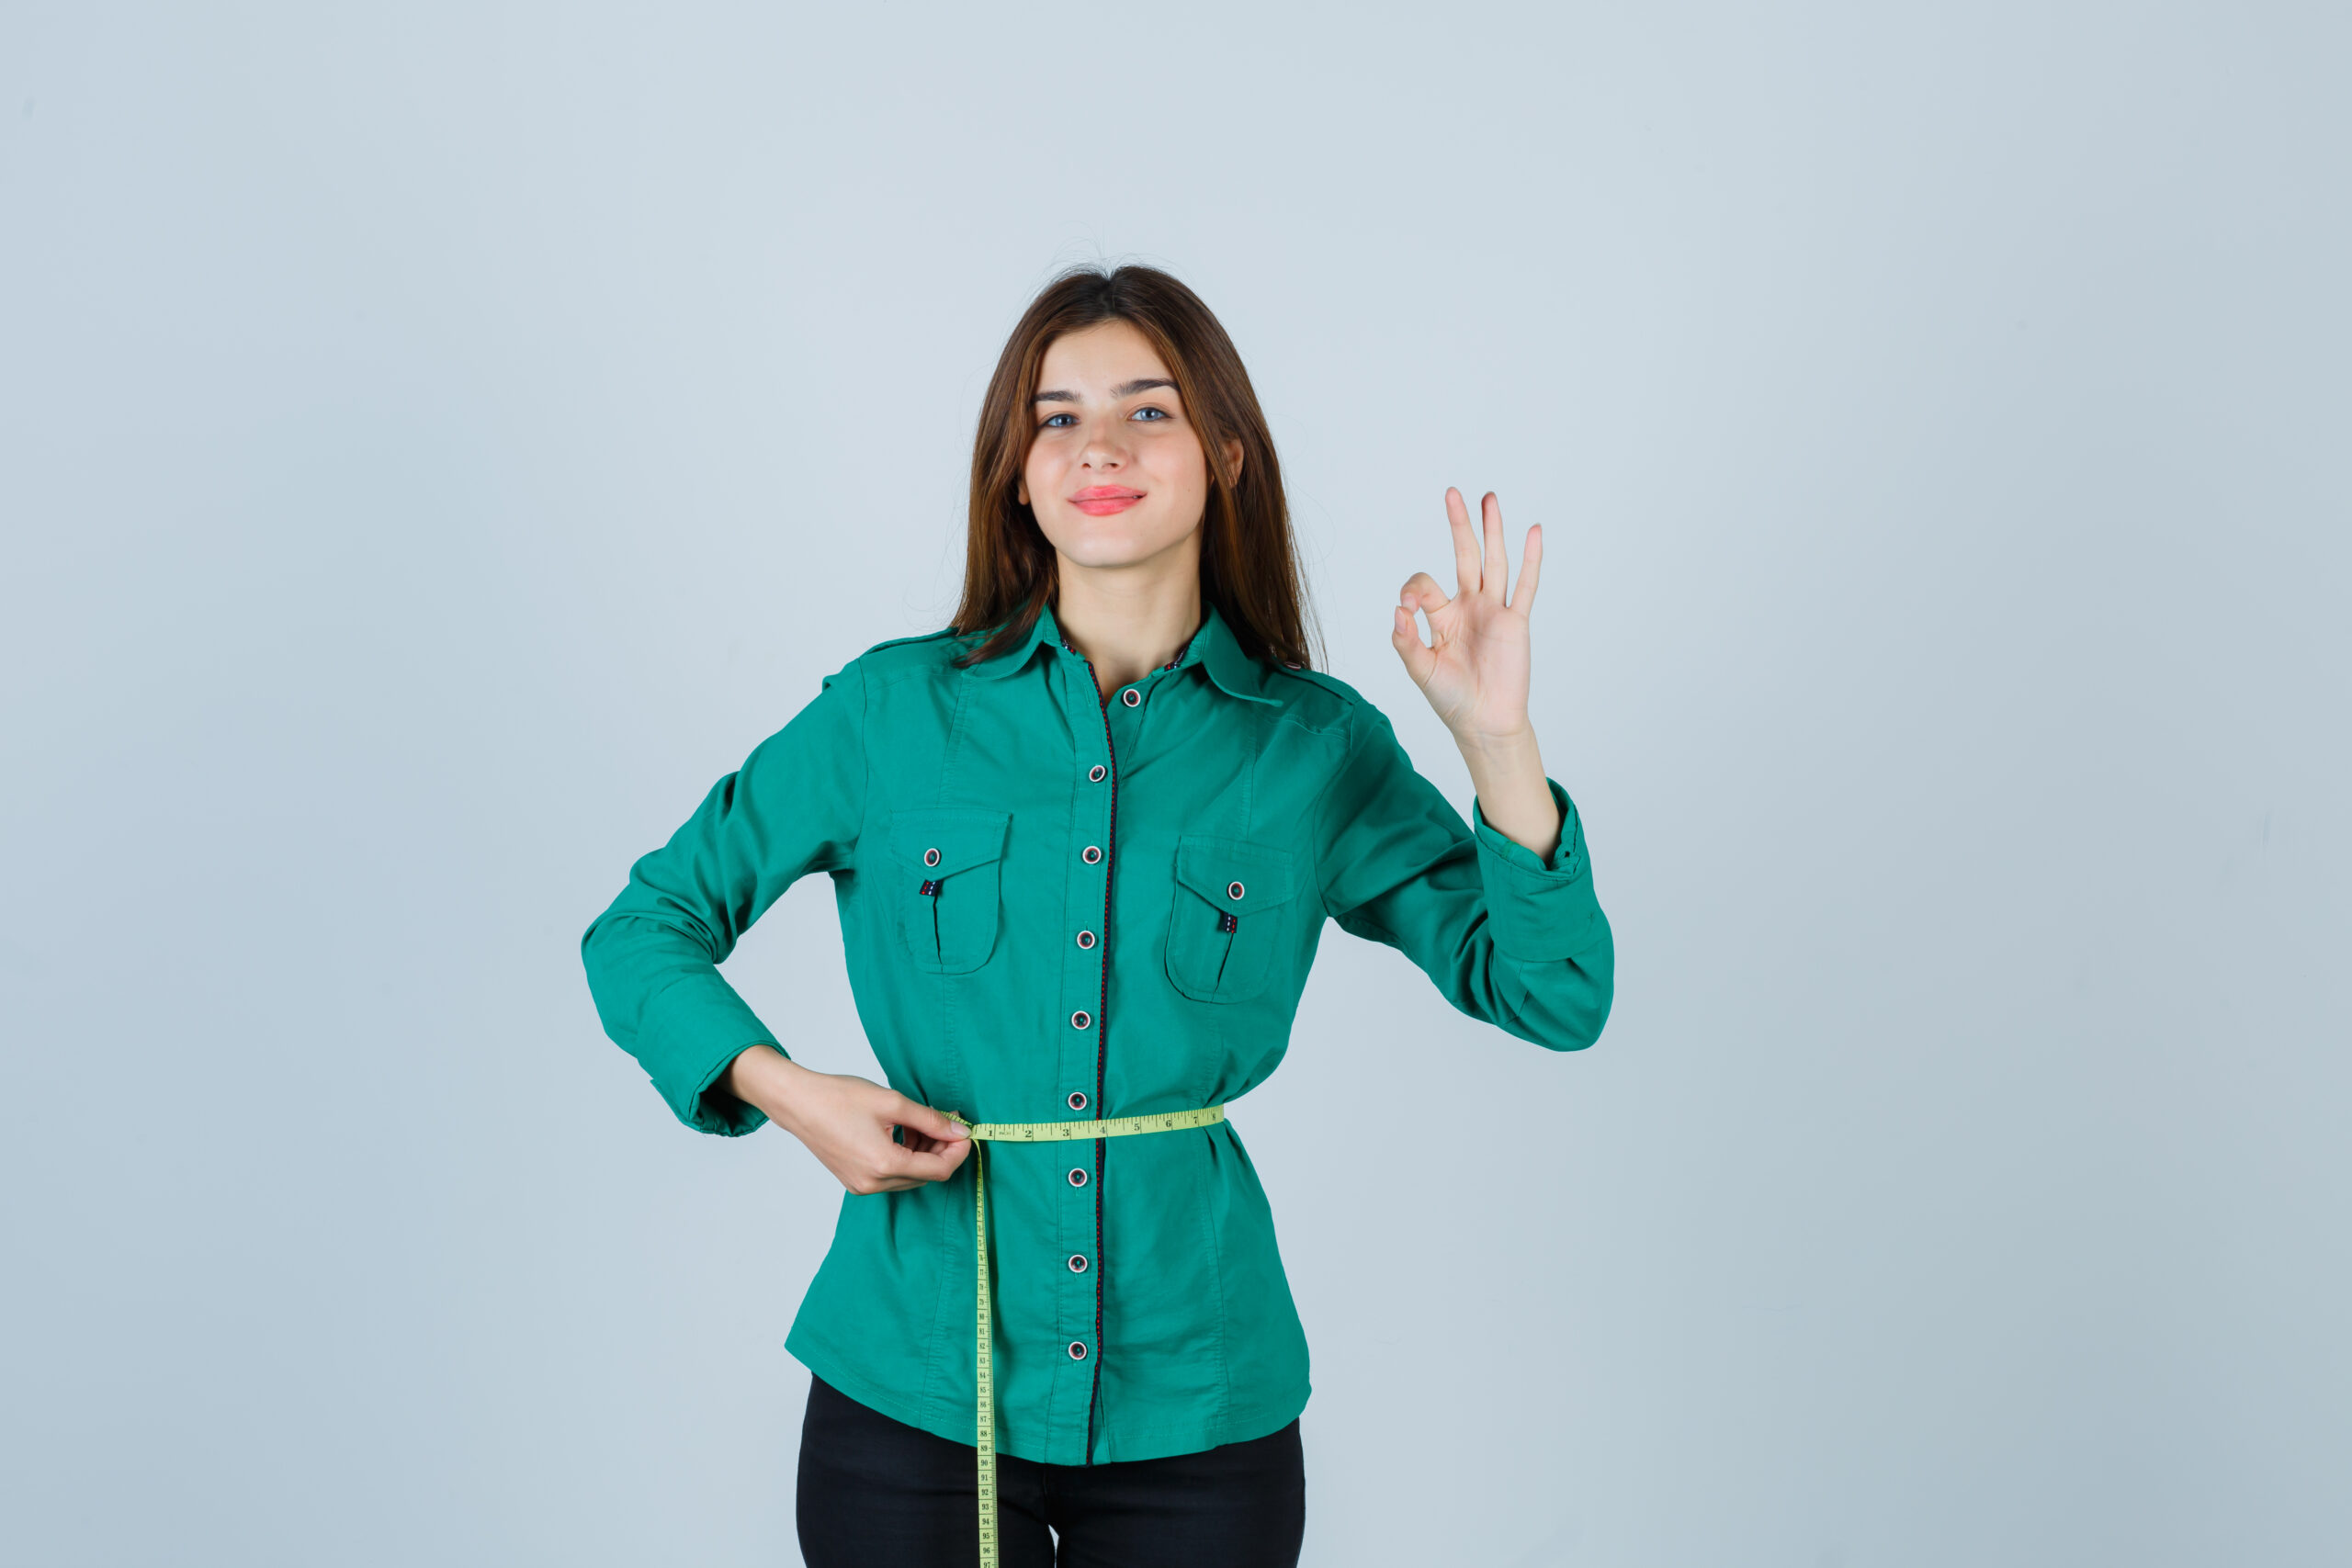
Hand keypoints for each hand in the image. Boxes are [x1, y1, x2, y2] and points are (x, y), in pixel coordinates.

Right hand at [724, 1045, 971, 1194]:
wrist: (799, 1103)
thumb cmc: (840, 1098)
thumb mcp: (893, 1102)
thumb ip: (931, 1119)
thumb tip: (959, 1131)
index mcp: (884, 1165)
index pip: (939, 1170)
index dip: (958, 1152)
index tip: (965, 1131)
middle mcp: (873, 1183)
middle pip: (926, 1175)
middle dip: (942, 1151)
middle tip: (947, 1122)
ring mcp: (862, 1185)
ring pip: (910, 1177)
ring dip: (924, 1154)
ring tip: (924, 1124)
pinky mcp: (854, 1181)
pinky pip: (891, 1176)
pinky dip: (905, 1158)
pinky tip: (905, 1134)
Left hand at [1391, 488, 1542, 744]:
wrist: (1484, 723)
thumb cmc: (1451, 699)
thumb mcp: (1420, 670)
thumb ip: (1406, 640)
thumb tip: (1397, 610)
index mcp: (1442, 616)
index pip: (1425, 584)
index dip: (1413, 589)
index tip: (1407, 607)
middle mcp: (1468, 607)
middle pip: (1463, 556)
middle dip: (1458, 525)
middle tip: (1453, 493)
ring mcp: (1493, 611)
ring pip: (1493, 562)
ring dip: (1492, 530)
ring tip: (1489, 498)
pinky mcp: (1515, 622)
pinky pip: (1524, 586)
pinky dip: (1531, 559)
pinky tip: (1533, 531)